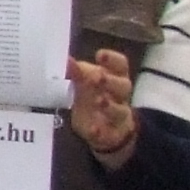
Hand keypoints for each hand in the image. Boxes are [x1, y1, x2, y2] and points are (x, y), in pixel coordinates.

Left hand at [67, 49, 137, 167]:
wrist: (101, 126)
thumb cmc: (92, 95)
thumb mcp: (84, 82)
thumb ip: (76, 72)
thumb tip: (65, 60)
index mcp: (115, 77)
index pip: (120, 65)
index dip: (113, 59)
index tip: (100, 55)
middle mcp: (120, 96)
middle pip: (124, 86)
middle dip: (112, 81)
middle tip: (98, 78)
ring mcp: (118, 116)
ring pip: (120, 111)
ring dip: (110, 106)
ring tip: (99, 101)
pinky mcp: (111, 134)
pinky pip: (108, 134)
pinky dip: (100, 132)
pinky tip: (93, 129)